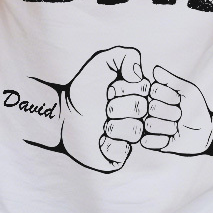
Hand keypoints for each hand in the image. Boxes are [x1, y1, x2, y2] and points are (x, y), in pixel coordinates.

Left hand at [62, 46, 148, 171]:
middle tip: (104, 105)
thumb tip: (139, 75)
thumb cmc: (86, 86)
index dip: (124, 88)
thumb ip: (127, 56)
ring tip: (101, 123)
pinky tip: (100, 139)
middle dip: (116, 104)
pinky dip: (107, 143)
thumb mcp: (104, 61)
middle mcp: (141, 117)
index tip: (110, 88)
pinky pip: (122, 151)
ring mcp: (131, 138)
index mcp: (142, 95)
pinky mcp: (119, 156)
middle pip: (142, 109)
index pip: (148, 90)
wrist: (64, 112)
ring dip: (112, 124)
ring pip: (134, 131)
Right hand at [141, 66, 212, 155]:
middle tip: (179, 115)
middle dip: (170, 112)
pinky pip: (147, 141)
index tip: (178, 99)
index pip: (152, 89)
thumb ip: (170, 80)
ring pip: (150, 124)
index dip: (169, 95)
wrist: (205, 130)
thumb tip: (155, 69)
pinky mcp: (149, 143)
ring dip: (168, 127)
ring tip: (176, 127)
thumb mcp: (187, 90)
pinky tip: (169, 138)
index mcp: (154, 94)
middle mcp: (147, 109)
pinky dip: (162, 140)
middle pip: (151, 107)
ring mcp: (147, 125)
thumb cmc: (195, 107)